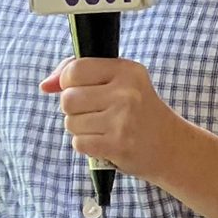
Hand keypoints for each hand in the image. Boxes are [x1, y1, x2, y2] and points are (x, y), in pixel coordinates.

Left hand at [39, 56, 186, 182]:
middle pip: (68, 98)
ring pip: (71, 122)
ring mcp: (122, 119)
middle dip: (74, 109)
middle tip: (96, 113)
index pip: (74, 69)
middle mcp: (126, 92)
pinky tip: (106, 142)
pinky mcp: (117, 145)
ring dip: (81, 129)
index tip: (79, 90)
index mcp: (126, 70)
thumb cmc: (139, 112)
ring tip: (104, 129)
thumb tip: (45, 85)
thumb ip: (79, 75)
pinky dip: (87, 145)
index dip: (67, 82)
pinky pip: (79, 143)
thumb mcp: (120, 83)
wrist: (173, 147)